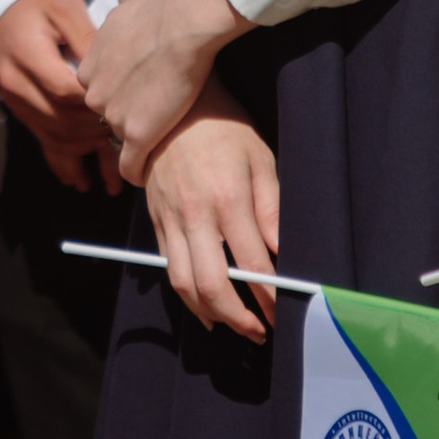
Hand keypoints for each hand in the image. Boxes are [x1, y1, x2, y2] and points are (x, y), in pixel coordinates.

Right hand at [0, 0, 121, 193]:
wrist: (5, 12)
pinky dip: (62, 163)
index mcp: (27, 56)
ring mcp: (18, 103)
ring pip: (53, 137)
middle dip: (95, 133)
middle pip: (60, 120)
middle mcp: (17, 86)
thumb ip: (86, 37)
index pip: (65, 91)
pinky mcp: (22, 113)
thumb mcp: (65, 8)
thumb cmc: (40, 5)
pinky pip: (42, 143)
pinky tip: (80, 181)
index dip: (94, 103)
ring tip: (113, 173)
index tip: (123, 106)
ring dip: (84, 154)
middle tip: (128, 140)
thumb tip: (112, 69)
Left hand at [82, 0, 247, 178]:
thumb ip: (113, 36)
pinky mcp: (135, 134)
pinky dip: (137, 172)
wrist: (180, 22)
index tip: (139, 96)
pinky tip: (145, 175)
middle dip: (128, 116)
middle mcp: (95, 93)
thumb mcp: (121, 18)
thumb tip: (120, 33)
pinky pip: (129, 165)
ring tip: (159, 142)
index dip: (122, 94)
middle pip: (109, 115)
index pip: (101, 92)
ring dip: (138, 140)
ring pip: (121, 138)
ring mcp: (114, 115)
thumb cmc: (160, 11)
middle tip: (153, 116)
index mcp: (90, 68)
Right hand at [142, 87, 280, 339]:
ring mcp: (170, 219)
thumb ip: (272, 208)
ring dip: (210, 314)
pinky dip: (186, 294)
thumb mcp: (260, 157)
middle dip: (239, 317)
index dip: (269, 295)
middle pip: (212, 285)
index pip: (252, 264)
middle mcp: (195, 215)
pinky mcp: (155, 220)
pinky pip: (167, 267)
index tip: (283, 311)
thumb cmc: (224, 128)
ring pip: (184, 284)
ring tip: (233, 326)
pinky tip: (204, 306)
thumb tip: (282, 252)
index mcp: (228, 199)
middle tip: (261, 331)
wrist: (170, 107)